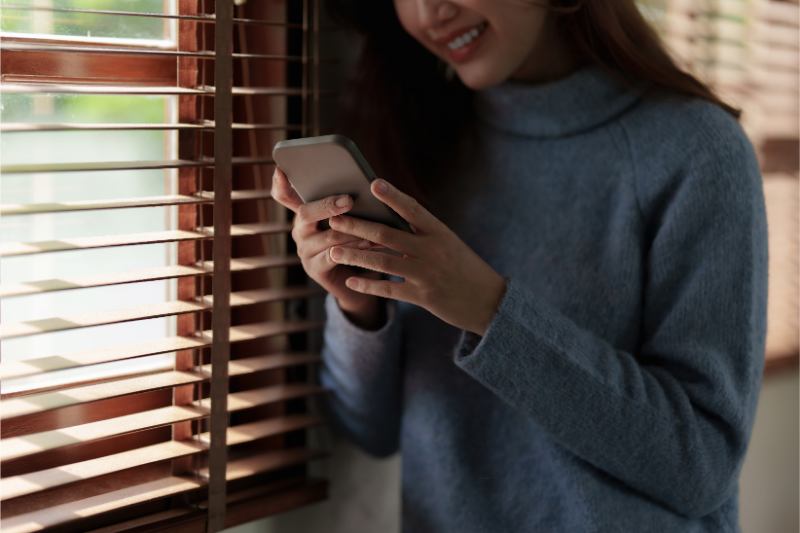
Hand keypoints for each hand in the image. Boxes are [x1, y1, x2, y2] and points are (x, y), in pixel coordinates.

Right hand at [270, 167, 386, 325]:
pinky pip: (333, 255)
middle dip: (328, 205)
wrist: (355, 280)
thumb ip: (347, 203)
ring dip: (351, 230)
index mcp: (305, 212)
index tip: (281, 170)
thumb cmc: (354, 242)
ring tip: (372, 226)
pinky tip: (370, 245)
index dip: (280, 184)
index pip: (284, 195)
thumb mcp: (348, 219)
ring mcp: (304, 250)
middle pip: (305, 213)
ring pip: (326, 235)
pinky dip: (354, 249)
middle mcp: (300, 230)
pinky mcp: (314, 268)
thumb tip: (367, 183)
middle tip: (349, 200)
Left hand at [327, 178, 506, 335]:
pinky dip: (369, 285)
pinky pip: (390, 289)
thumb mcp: (448, 243)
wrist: (489, 301)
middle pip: (387, 235)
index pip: (413, 209)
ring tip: (332, 251)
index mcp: (440, 232)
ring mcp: (427, 274)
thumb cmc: (464, 267)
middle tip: (334, 219)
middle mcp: (432, 250)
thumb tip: (385, 221)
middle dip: (358, 226)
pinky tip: (351, 280)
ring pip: (383, 262)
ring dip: (355, 256)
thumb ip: (421, 233)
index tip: (373, 183)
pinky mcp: (424, 297)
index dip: (393, 196)